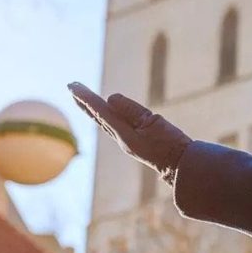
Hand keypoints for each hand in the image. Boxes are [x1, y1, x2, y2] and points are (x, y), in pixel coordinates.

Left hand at [68, 82, 190, 183]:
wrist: (181, 167)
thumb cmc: (170, 144)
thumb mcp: (153, 123)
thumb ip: (132, 110)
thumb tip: (110, 98)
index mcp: (123, 133)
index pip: (101, 110)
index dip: (86, 97)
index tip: (72, 85)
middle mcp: (120, 138)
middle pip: (97, 116)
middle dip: (83, 102)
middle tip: (71, 86)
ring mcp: (126, 142)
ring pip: (103, 122)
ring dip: (91, 109)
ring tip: (81, 98)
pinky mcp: (133, 143)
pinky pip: (112, 127)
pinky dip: (103, 117)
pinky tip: (103, 115)